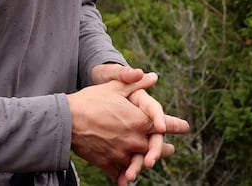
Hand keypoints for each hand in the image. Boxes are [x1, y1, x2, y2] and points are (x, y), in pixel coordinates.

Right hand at [76, 65, 189, 185]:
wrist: (66, 119)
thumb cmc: (90, 100)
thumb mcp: (114, 87)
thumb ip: (135, 83)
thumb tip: (153, 76)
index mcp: (139, 120)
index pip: (162, 125)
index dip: (174, 125)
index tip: (185, 127)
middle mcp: (134, 139)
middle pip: (154, 148)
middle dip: (162, 150)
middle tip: (171, 151)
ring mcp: (121, 153)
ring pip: (138, 163)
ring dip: (144, 164)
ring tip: (149, 164)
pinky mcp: (107, 163)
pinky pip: (119, 173)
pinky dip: (123, 175)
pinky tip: (126, 178)